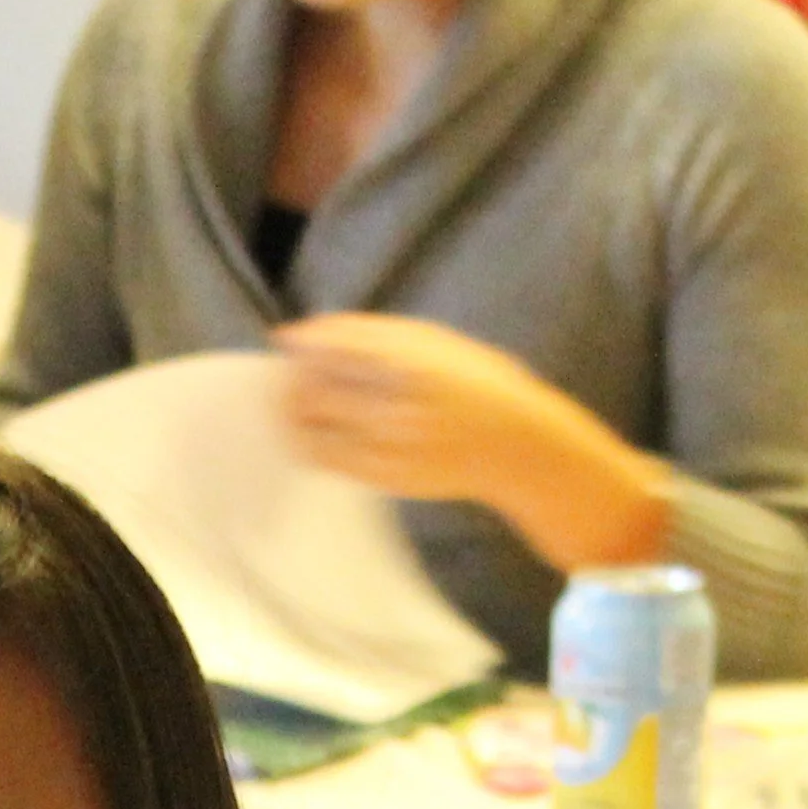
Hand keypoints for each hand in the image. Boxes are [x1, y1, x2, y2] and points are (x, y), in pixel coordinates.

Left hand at [276, 314, 671, 572]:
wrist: (519, 446)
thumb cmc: (476, 386)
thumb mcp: (439, 344)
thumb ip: (381, 338)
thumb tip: (317, 333)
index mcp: (415, 355)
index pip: (339, 343)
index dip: (305, 342)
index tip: (289, 340)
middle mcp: (402, 398)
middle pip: (319, 384)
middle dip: (294, 378)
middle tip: (288, 376)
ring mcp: (393, 440)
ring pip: (316, 426)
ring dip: (294, 414)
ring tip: (295, 407)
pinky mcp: (387, 475)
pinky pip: (329, 460)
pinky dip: (310, 445)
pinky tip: (313, 435)